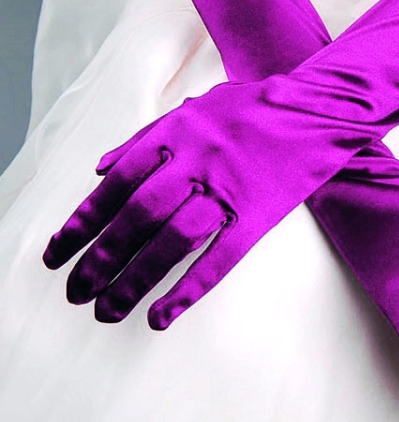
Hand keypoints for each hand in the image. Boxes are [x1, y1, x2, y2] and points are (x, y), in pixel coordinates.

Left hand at [42, 77, 360, 330]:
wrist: (317, 110)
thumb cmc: (253, 107)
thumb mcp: (195, 107)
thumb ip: (145, 136)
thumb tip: (101, 169)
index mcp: (177, 132)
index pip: (117, 183)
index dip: (83, 220)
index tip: (57, 252)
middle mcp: (197, 161)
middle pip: (138, 217)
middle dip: (100, 258)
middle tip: (75, 293)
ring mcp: (229, 189)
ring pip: (173, 242)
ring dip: (135, 280)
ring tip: (107, 310)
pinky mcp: (258, 215)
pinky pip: (220, 257)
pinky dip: (188, 289)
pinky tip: (161, 314)